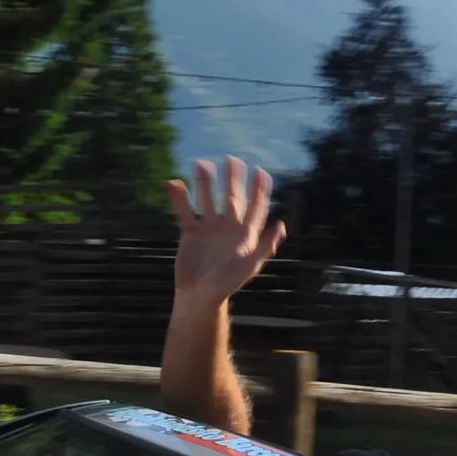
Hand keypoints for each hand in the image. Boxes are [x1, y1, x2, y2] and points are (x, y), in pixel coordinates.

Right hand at [168, 156, 286, 306]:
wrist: (200, 296)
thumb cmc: (228, 283)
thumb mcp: (250, 264)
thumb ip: (265, 244)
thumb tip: (282, 225)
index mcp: (245, 234)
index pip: (255, 206)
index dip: (259, 190)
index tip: (260, 171)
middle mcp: (227, 227)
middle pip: (231, 197)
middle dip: (232, 179)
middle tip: (231, 159)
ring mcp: (209, 228)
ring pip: (207, 199)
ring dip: (205, 183)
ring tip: (202, 164)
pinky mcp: (190, 233)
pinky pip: (184, 211)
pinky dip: (179, 198)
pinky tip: (175, 184)